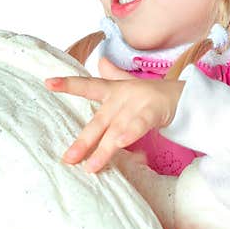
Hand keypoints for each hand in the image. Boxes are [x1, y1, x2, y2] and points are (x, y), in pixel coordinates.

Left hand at [45, 57, 184, 173]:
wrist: (182, 96)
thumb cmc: (150, 94)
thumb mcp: (129, 82)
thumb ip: (113, 75)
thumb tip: (102, 61)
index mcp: (113, 90)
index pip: (87, 86)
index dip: (68, 84)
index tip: (47, 83)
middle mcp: (120, 98)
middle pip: (98, 122)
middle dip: (83, 141)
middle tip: (68, 158)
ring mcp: (135, 106)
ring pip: (115, 130)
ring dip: (103, 149)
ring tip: (91, 167)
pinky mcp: (151, 113)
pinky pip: (138, 126)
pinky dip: (130, 134)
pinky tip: (121, 144)